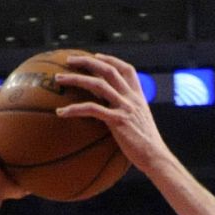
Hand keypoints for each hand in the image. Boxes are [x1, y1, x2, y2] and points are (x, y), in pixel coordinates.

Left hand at [54, 53, 169, 171]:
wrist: (156, 157)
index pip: (127, 69)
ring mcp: (125, 108)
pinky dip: (74, 109)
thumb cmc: (147, 146)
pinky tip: (61, 112)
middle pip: (108, 70)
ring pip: (97, 84)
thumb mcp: (140, 123)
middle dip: (87, 61)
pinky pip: (91, 109)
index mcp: (138, 97)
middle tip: (69, 60)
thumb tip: (112, 112)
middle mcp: (132, 98)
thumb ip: (129, 112)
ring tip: (58, 79)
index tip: (95, 56)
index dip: (111, 60)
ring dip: (75, 79)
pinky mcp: (117, 121)